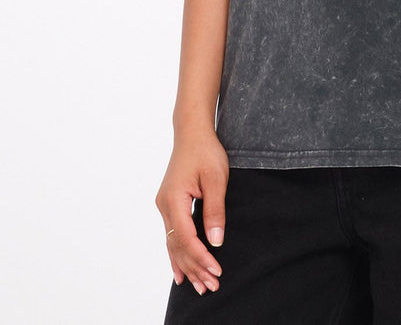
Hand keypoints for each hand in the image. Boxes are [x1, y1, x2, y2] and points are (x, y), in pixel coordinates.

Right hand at [155, 127, 229, 294]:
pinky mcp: (169, 206)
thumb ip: (215, 210)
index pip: (186, 238)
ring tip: (200, 286)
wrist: (191, 133)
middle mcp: (164, 207)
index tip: (216, 271)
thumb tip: (216, 241)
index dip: (201, 258)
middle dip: (195, 268)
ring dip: (187, 266)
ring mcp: (164, 207)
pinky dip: (178, 255)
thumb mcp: (216, 178)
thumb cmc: (205, 151)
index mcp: (173, 200)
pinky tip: (181, 272)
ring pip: (173, 244)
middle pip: (178, 246)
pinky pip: (172, 237)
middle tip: (211, 287)